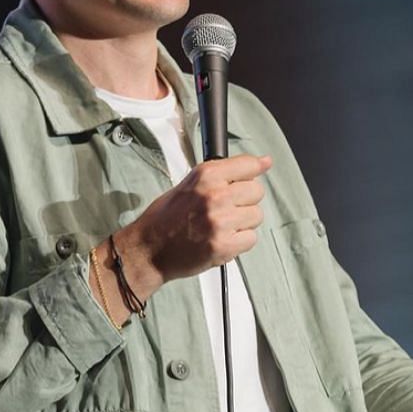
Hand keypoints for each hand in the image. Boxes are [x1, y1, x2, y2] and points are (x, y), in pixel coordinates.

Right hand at [117, 154, 271, 295]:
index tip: (255, 173)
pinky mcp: (224, 245)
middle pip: (257, 192)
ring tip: (221, 226)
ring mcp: (221, 221)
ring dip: (243, 222)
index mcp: (206, 176)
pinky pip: (251, 239)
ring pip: (257, 216)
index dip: (253, 171)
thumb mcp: (190, 183)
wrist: (148, 249)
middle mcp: (215, 195)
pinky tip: (221, 239)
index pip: (249, 165)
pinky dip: (240, 242)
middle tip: (226, 208)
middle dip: (245, 200)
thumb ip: (227, 172)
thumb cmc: (166, 218)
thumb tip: (264, 162)